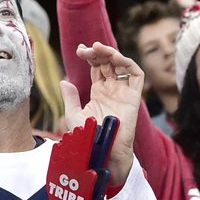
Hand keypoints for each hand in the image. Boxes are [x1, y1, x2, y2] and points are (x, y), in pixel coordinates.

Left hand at [61, 41, 142, 185]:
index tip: (79, 50)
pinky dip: (128, 63)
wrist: (102, 151)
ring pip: (121, 65)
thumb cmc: (88, 138)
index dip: (90, 56)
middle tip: (85, 49)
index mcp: (99, 92)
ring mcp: (123, 92)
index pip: (97, 67)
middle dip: (97, 52)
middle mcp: (112, 89)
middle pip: (108, 63)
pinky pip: (136, 76)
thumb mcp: (74, 115)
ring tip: (98, 48)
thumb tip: (63, 81)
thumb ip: (70, 98)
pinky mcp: (134, 97)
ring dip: (111, 53)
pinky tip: (114, 58)